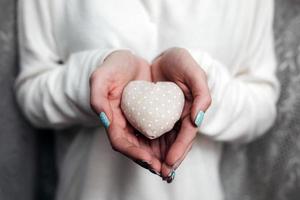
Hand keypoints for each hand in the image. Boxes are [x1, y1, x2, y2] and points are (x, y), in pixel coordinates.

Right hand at [90, 50, 161, 174]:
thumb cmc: (113, 67)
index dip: (133, 153)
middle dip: (149, 161)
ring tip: (173, 165)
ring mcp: (136, 122)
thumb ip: (97, 97)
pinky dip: (165, 143)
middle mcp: (124, 124)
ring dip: (159, 157)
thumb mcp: (101, 77)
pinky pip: (156, 133)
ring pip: (147, 145)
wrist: (128, 60)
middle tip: (166, 170)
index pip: (120, 142)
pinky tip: (177, 148)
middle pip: (135, 149)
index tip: (150, 160)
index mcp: (111, 118)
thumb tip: (105, 120)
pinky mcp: (148, 117)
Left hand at [151, 47, 211, 180]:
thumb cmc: (180, 62)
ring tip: (152, 169)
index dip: (180, 148)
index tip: (170, 162)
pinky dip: (149, 144)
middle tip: (162, 174)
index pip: (187, 134)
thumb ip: (202, 93)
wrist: (162, 57)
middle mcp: (181, 116)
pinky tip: (143, 154)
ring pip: (166, 141)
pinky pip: (153, 132)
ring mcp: (168, 117)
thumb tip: (198, 119)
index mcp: (192, 109)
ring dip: (160, 157)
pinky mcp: (155, 115)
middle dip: (171, 159)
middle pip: (177, 142)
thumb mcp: (194, 72)